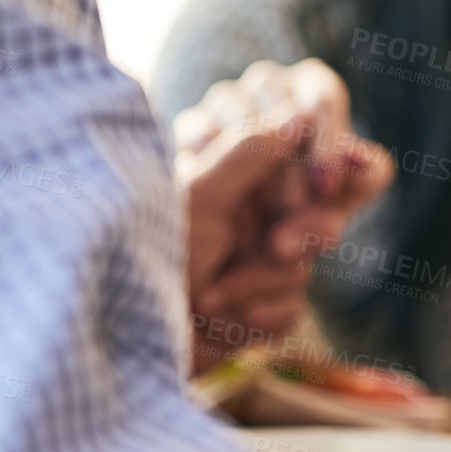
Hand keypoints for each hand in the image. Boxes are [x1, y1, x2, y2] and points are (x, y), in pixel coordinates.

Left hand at [175, 59, 392, 371]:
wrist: (125, 339)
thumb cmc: (149, 253)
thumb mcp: (198, 197)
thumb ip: (251, 152)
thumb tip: (298, 112)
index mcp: (231, 164)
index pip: (309, 142)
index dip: (325, 160)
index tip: (324, 184)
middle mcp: (250, 205)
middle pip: (323, 207)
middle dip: (303, 231)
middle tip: (275, 247)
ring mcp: (259, 256)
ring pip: (309, 263)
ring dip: (263, 281)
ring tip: (210, 296)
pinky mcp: (262, 304)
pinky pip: (294, 306)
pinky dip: (262, 316)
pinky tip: (224, 318)